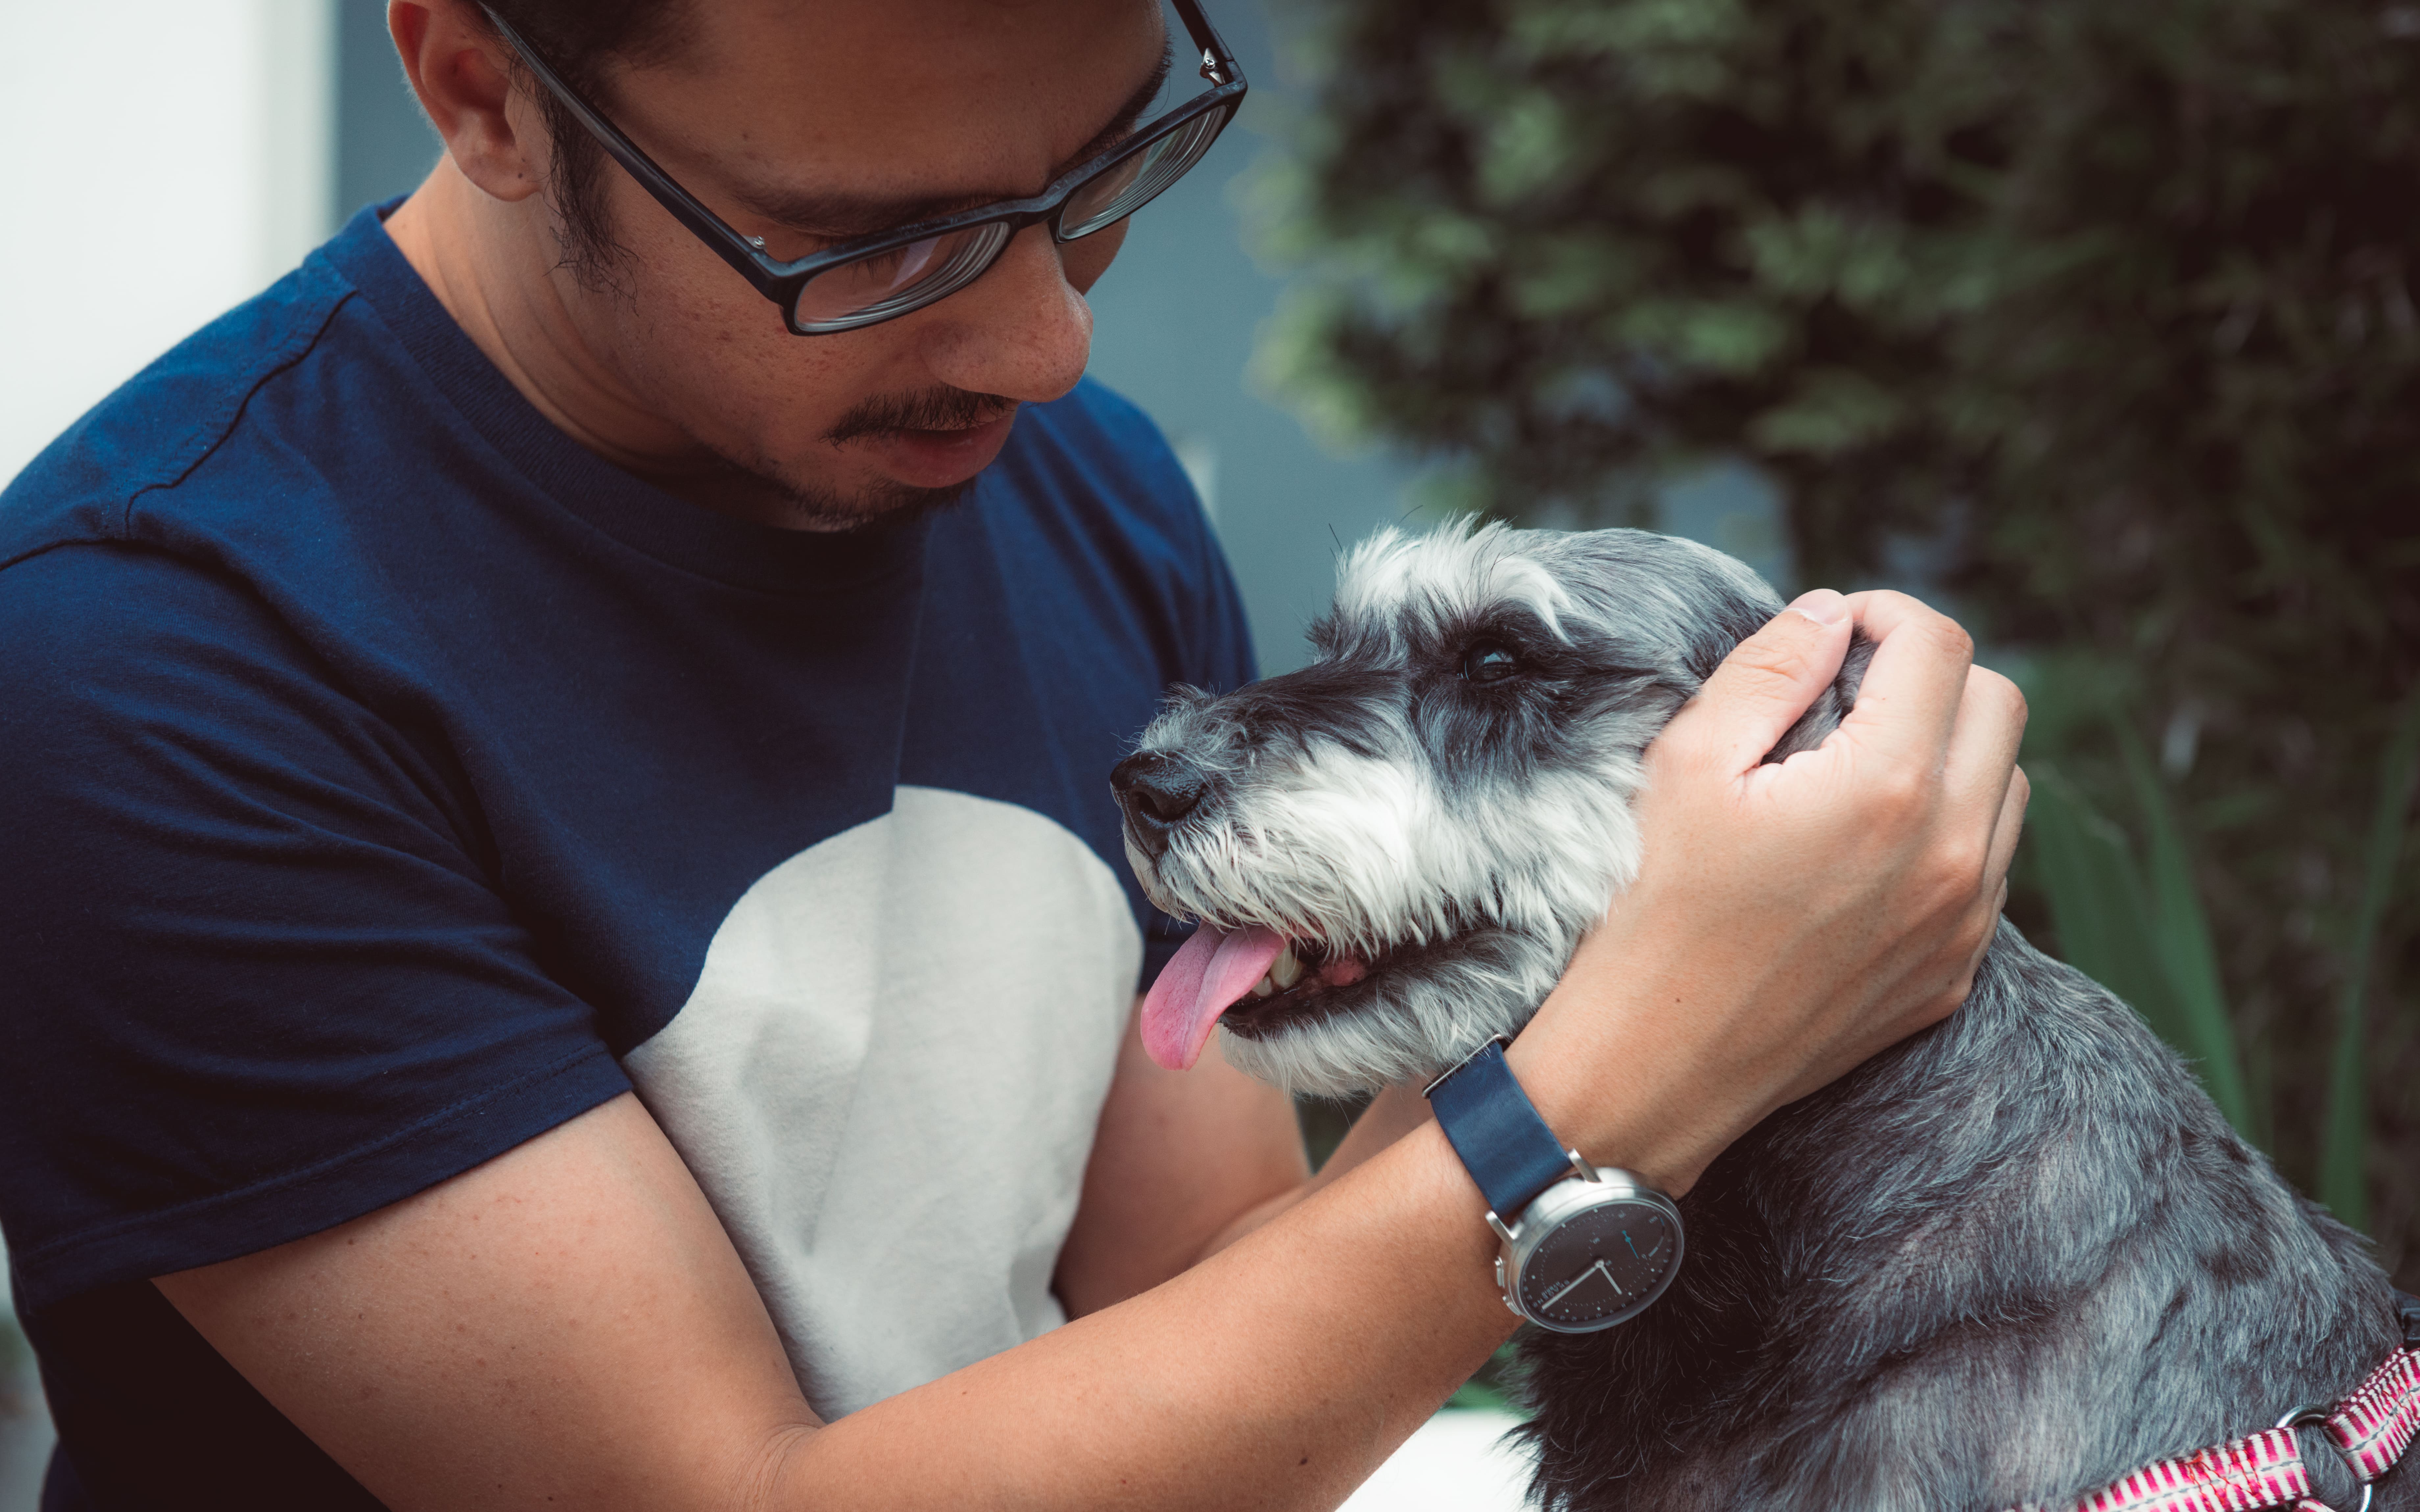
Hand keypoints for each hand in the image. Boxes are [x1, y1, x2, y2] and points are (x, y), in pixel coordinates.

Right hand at [1509, 588, 2026, 1194]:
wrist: (1654, 1064)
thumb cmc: (1653, 907)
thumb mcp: (1686, 763)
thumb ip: (1770, 668)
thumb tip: (1830, 614)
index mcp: (1884, 787)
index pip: (1937, 646)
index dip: (1882, 616)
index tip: (1832, 635)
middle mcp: (1947, 853)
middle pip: (1997, 703)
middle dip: (1930, 674)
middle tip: (1849, 689)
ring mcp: (1960, 921)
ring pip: (2007, 784)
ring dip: (1948, 750)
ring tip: (1858, 766)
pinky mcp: (1951, 971)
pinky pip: (1987, 868)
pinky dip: (1944, 830)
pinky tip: (1863, 846)